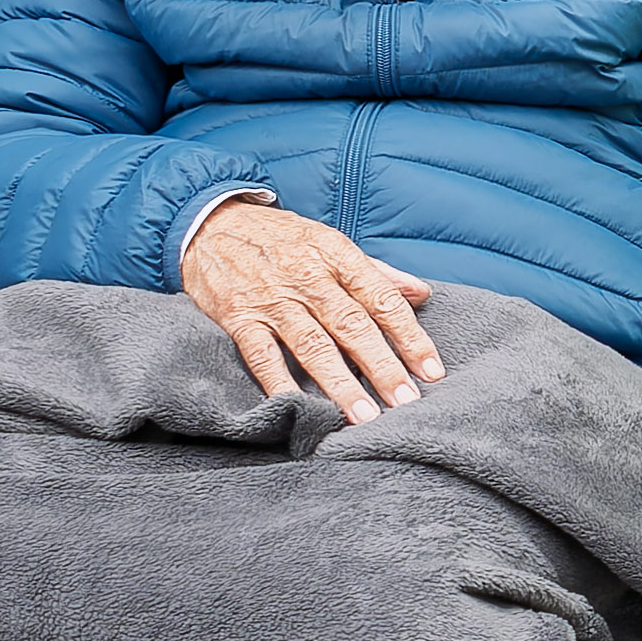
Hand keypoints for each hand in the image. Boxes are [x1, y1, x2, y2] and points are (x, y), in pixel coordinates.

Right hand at [180, 198, 443, 418]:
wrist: (211, 224)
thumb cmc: (281, 239)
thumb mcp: (329, 243)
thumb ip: (376, 272)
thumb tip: (421, 294)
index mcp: (337, 255)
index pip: (382, 299)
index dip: (410, 336)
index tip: (431, 371)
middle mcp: (308, 276)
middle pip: (352, 326)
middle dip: (383, 367)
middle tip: (406, 402)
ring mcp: (272, 298)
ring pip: (312, 345)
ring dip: (340, 383)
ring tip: (364, 416)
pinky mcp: (237, 316)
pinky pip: (262, 354)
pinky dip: (279, 383)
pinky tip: (299, 407)